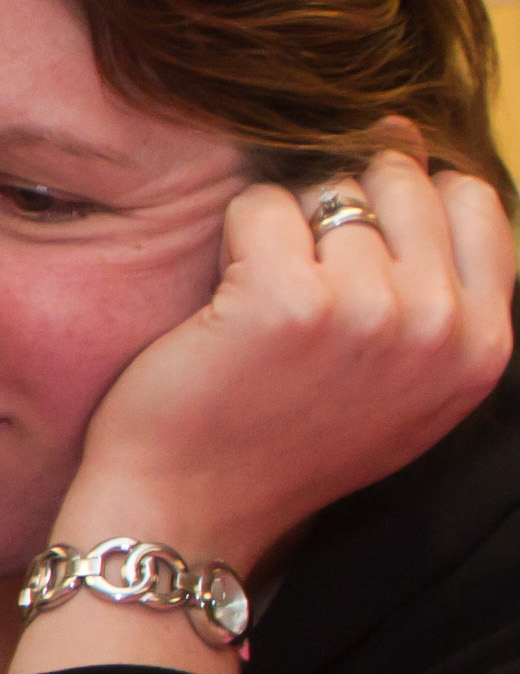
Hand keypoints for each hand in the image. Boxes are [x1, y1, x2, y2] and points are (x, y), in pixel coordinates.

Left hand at [53, 131, 513, 593]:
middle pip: (401, 182)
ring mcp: (369, 311)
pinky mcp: (287, 301)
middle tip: (295, 270)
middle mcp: (439, 327)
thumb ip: (443, 298)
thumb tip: (431, 165)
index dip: (406, 195)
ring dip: (283, 226)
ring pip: (327, 190)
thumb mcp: (407, 389)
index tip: (352, 232)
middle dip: (340, 204)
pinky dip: (234, 233)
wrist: (190, 508)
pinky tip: (224, 294)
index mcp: (482, 347)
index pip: (474, 201)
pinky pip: (262, 205)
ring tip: (258, 299)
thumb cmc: (284, 441)